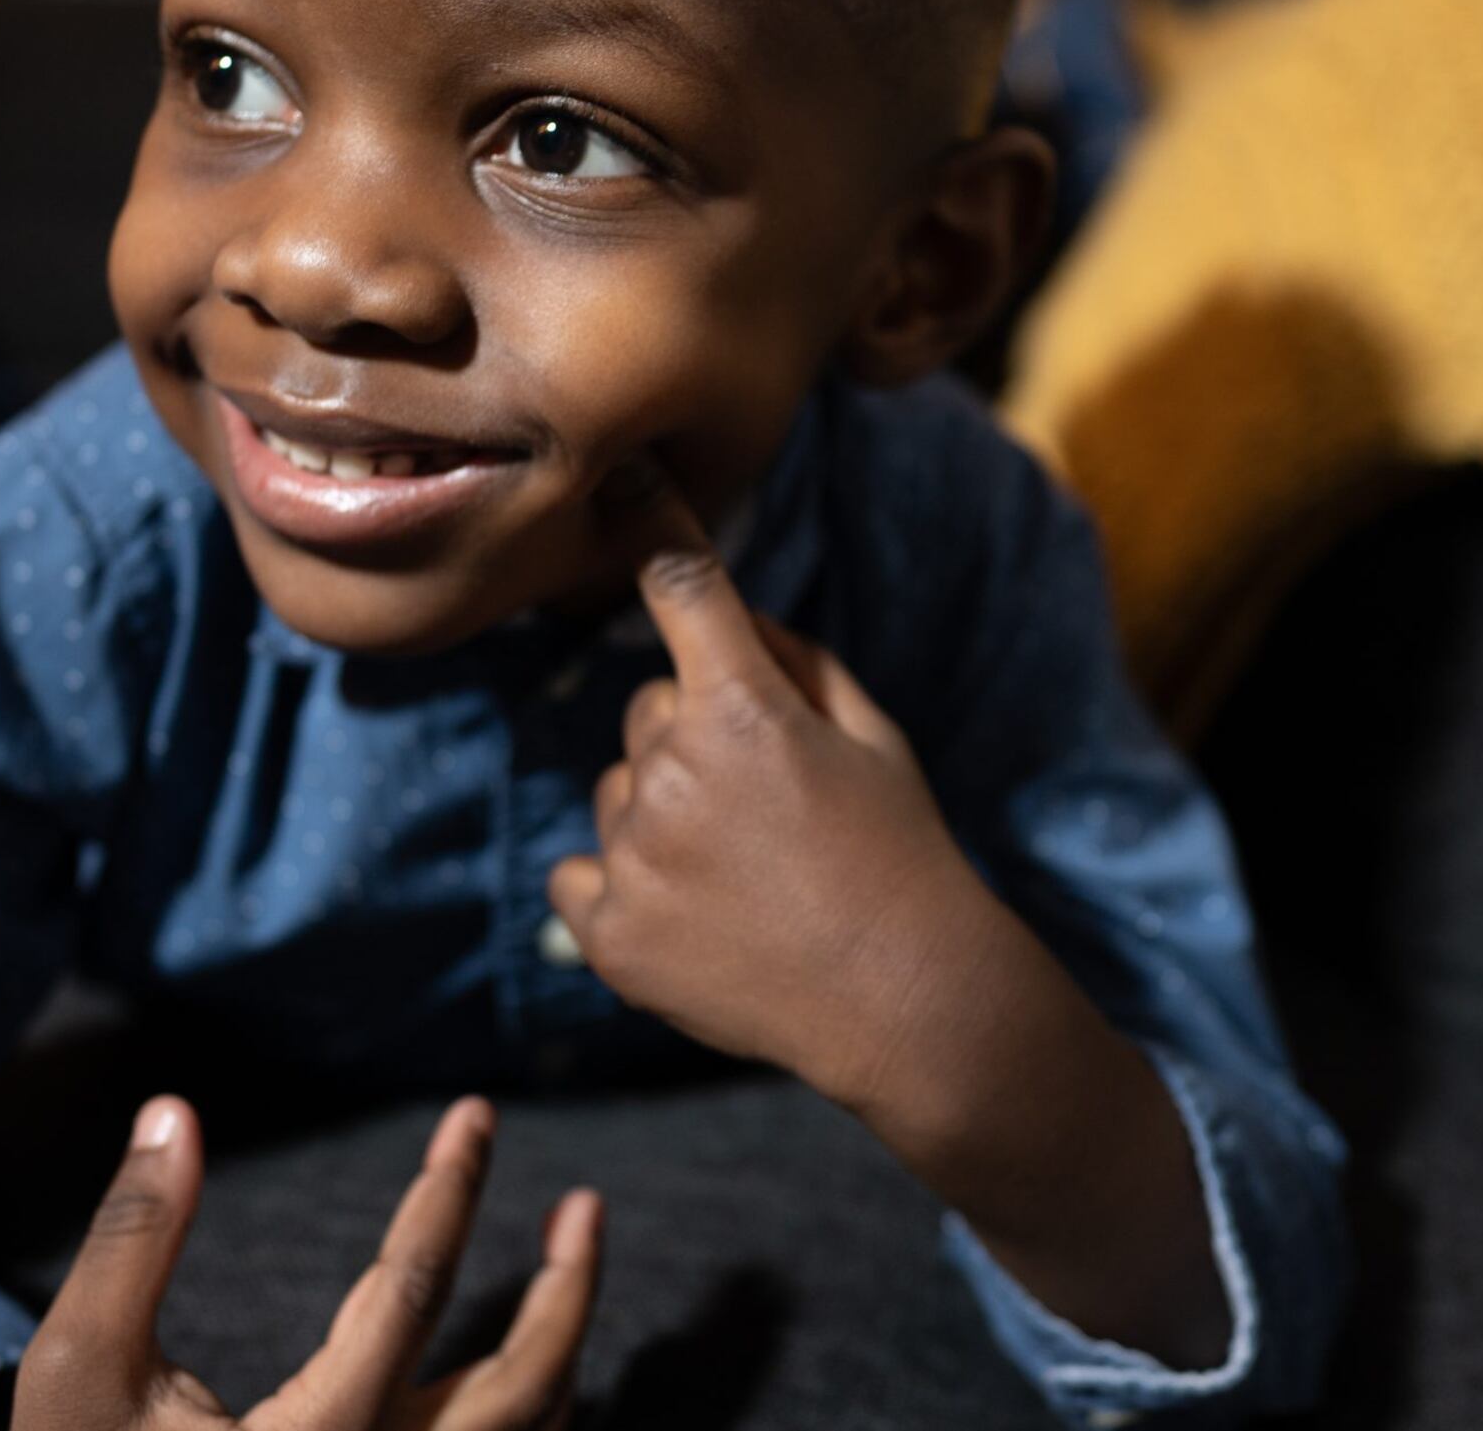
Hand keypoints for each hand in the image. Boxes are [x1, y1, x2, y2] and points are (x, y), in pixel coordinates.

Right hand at [11, 1095, 601, 1430]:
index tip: (476, 1116)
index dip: (450, 1193)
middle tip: (586, 1206)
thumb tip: (171, 1112)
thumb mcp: (82, 1369)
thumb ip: (131, 1241)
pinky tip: (529, 1369)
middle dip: (568, 1288)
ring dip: (563, 1349)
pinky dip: (533, 1416)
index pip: (410, 1291)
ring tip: (572, 1271)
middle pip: (523, 1385)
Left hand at [545, 476, 998, 1110]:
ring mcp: (633, 855)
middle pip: (648, 712)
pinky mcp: (609, 932)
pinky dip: (617, 889)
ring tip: (742, 878)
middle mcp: (672, 770)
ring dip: (660, 817)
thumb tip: (729, 617)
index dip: (652, 524)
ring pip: (618, 792)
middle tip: (766, 809)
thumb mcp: (876, 738)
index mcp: (743, 709)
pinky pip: (576, 873)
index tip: (624, 479)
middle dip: (694, 740)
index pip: (681, 586)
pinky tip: (689, 917)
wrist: (906, 1004)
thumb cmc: (902, 858)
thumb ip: (796, 662)